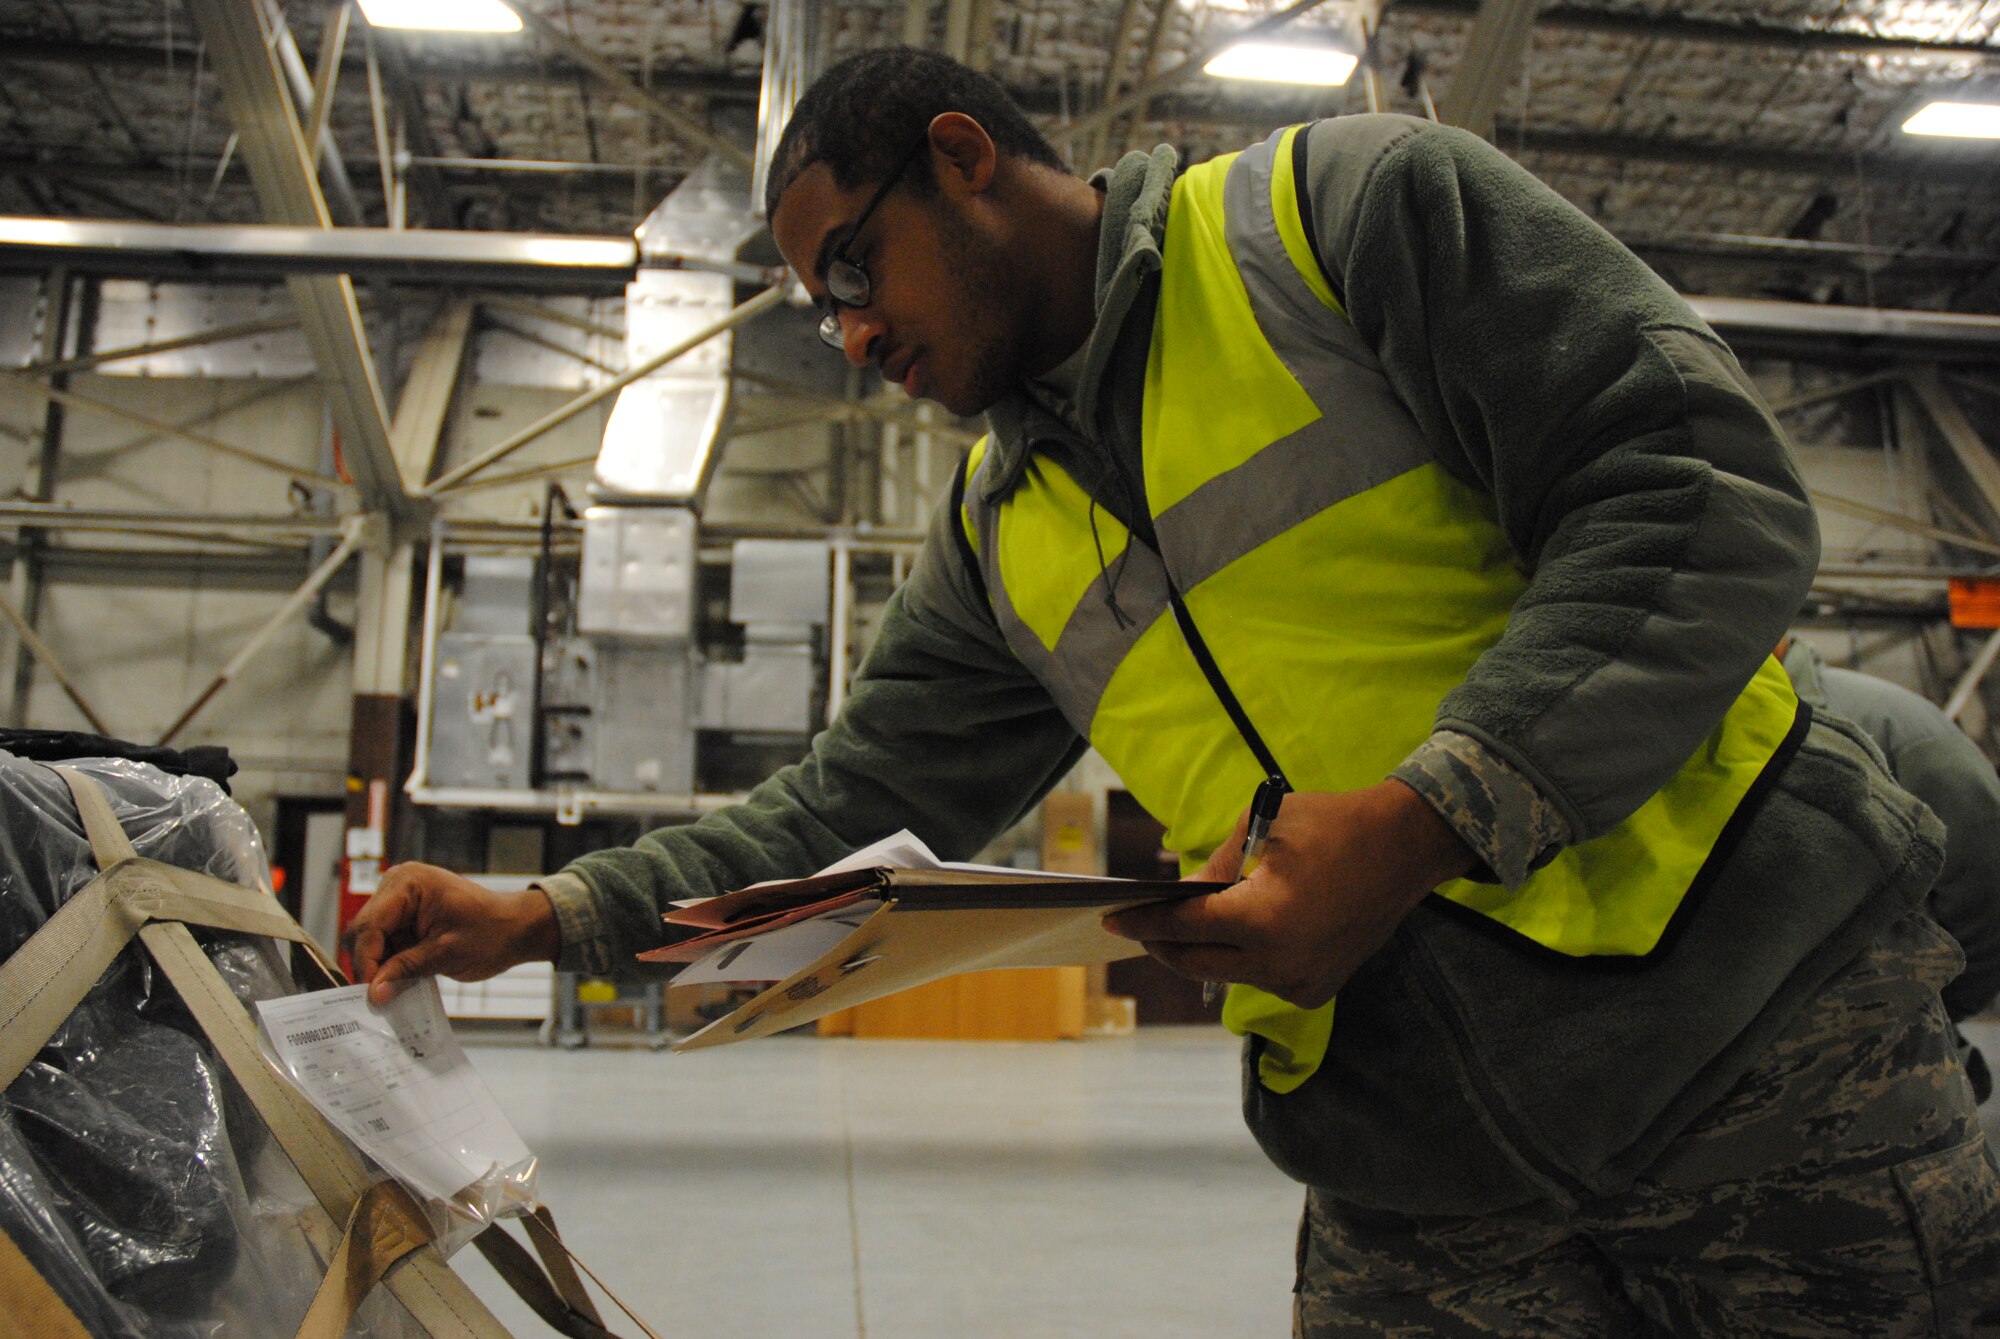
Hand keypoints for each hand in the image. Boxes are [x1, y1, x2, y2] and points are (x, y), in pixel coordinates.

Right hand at [342, 862, 561, 1004]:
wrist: (516, 928)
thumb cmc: (492, 932)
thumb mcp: (447, 954)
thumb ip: (406, 969)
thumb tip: (374, 992)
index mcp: (407, 883)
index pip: (370, 925)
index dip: (367, 961)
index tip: (370, 993)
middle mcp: (397, 885)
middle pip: (363, 931)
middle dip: (370, 964)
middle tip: (378, 997)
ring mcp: (399, 900)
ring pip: (370, 940)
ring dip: (380, 965)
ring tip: (392, 991)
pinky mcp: (404, 916)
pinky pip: (385, 942)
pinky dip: (390, 962)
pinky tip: (400, 981)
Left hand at [1102, 780, 1474, 1008]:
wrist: (1404, 848)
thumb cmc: (1331, 825)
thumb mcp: (1261, 828)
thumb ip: (1215, 867)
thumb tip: (1181, 895)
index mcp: (1262, 918)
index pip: (1184, 926)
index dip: (1144, 922)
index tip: (1112, 920)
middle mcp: (1279, 962)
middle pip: (1198, 962)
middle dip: (1163, 944)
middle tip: (1136, 927)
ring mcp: (1301, 982)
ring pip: (1228, 975)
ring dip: (1202, 953)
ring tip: (1178, 929)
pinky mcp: (1316, 990)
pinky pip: (1261, 979)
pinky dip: (1241, 961)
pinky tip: (1231, 938)